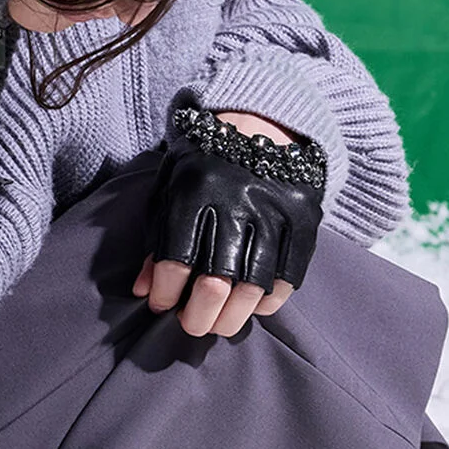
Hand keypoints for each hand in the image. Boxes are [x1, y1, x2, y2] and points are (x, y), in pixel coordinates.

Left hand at [135, 110, 312, 337]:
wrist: (262, 123)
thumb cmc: (204, 162)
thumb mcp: (170, 188)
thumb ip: (155, 236)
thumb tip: (144, 290)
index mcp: (196, 192)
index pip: (176, 259)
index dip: (165, 293)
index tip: (161, 306)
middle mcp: (237, 204)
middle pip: (216, 281)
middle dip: (198, 315)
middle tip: (191, 325)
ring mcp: (274, 214)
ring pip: (254, 286)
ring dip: (233, 316)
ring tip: (219, 324)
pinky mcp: (304, 221)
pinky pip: (288, 276)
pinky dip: (269, 301)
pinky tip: (253, 306)